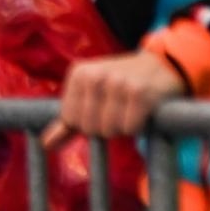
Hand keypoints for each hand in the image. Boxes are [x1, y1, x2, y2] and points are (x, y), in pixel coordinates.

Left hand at [49, 50, 187, 142]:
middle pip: (89, 128)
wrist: (164, 66)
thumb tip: (46, 144)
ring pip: (110, 130)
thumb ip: (68, 121)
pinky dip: (137, 126)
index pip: (70, 120)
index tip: (102, 107)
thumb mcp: (92, 95)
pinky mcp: (140, 93)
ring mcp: (117, 82)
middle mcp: (96, 74)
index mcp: (79, 73)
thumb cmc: (122, 84)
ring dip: (123, 126)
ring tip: (130, 108)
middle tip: (119, 108)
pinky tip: (143, 110)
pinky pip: (130, 129)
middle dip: (106, 126)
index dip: (88, 122)